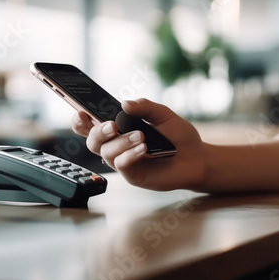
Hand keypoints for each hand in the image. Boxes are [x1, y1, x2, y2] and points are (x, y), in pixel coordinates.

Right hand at [72, 98, 207, 190]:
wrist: (197, 158)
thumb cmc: (178, 136)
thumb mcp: (163, 115)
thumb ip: (145, 107)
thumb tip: (125, 104)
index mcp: (120, 129)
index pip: (92, 125)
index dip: (81, 120)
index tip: (81, 112)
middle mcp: (117, 145)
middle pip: (92, 141)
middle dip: (97, 132)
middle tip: (112, 125)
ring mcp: (123, 161)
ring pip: (106, 153)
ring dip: (121, 142)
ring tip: (141, 136)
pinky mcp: (133, 175)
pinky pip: (121, 166)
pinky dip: (129, 155)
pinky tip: (143, 149)